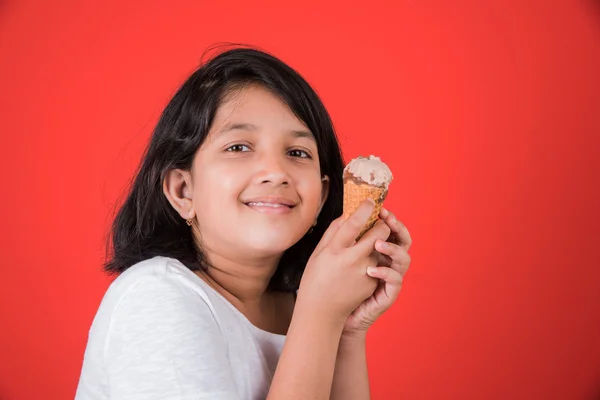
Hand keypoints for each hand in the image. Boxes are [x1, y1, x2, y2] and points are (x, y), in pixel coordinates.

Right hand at [297, 199, 390, 323]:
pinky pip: (378, 264)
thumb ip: (333, 232)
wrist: (321, 311)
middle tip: (378, 222)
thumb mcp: (318, 253)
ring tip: (363, 249)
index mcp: (335, 249)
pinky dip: (372, 261)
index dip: (364, 209)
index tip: (370, 201)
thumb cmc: (315, 279)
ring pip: (379, 248)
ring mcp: (364, 272)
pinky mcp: (372, 282)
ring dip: (376, 245)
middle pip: (378, 233)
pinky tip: (359, 268)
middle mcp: (352, 259)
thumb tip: (346, 215)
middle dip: (382, 225)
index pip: (354, 222)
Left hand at [342, 207, 411, 336]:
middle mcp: (389, 262)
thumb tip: (345, 213)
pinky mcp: (389, 294)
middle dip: (398, 228)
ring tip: (377, 244)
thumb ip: (347, 237)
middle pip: (404, 241)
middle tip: (386, 220)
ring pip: (405, 259)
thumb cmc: (338, 283)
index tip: (380, 208)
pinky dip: (385, 274)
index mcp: (379, 251)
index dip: (388, 218)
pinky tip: (371, 270)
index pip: (390, 230)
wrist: (333, 314)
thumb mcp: (341, 256)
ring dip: (393, 249)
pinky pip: (395, 281)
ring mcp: (391, 278)